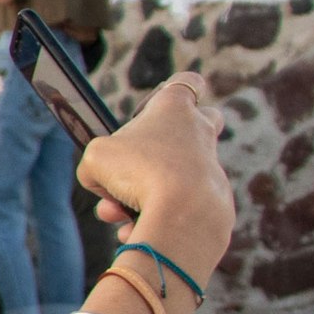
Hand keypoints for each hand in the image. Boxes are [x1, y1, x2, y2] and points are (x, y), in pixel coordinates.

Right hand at [72, 73, 230, 276]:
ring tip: (114, 215)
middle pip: (200, 122)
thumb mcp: (96, 158)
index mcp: (175, 108)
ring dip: (140, 195)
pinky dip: (155, 218)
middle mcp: (200, 133)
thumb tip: (103, 183)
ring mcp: (212, 167)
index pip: (187, 82)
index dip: (169, 92)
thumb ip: (97, 163)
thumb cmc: (140, 172)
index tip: (151, 109)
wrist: (184, 212)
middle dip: (169, 141)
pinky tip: (132, 232)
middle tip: (141, 160)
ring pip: (174, 176)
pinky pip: (180, 207)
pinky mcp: (217, 201)